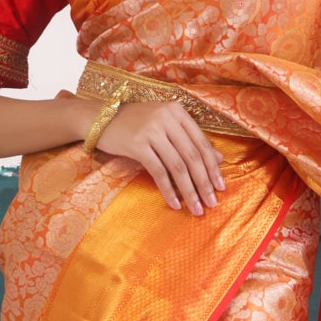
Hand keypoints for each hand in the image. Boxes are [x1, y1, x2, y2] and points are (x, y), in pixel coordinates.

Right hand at [89, 97, 225, 214]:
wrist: (99, 119)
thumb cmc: (134, 123)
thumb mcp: (164, 126)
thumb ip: (190, 139)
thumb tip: (219, 158)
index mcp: (177, 112)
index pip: (201, 143)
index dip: (212, 167)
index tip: (221, 187)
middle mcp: (166, 118)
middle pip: (192, 156)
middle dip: (204, 183)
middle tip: (212, 203)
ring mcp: (151, 130)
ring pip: (178, 166)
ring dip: (189, 190)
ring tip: (196, 208)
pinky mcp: (137, 144)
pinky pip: (158, 171)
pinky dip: (168, 190)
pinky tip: (174, 203)